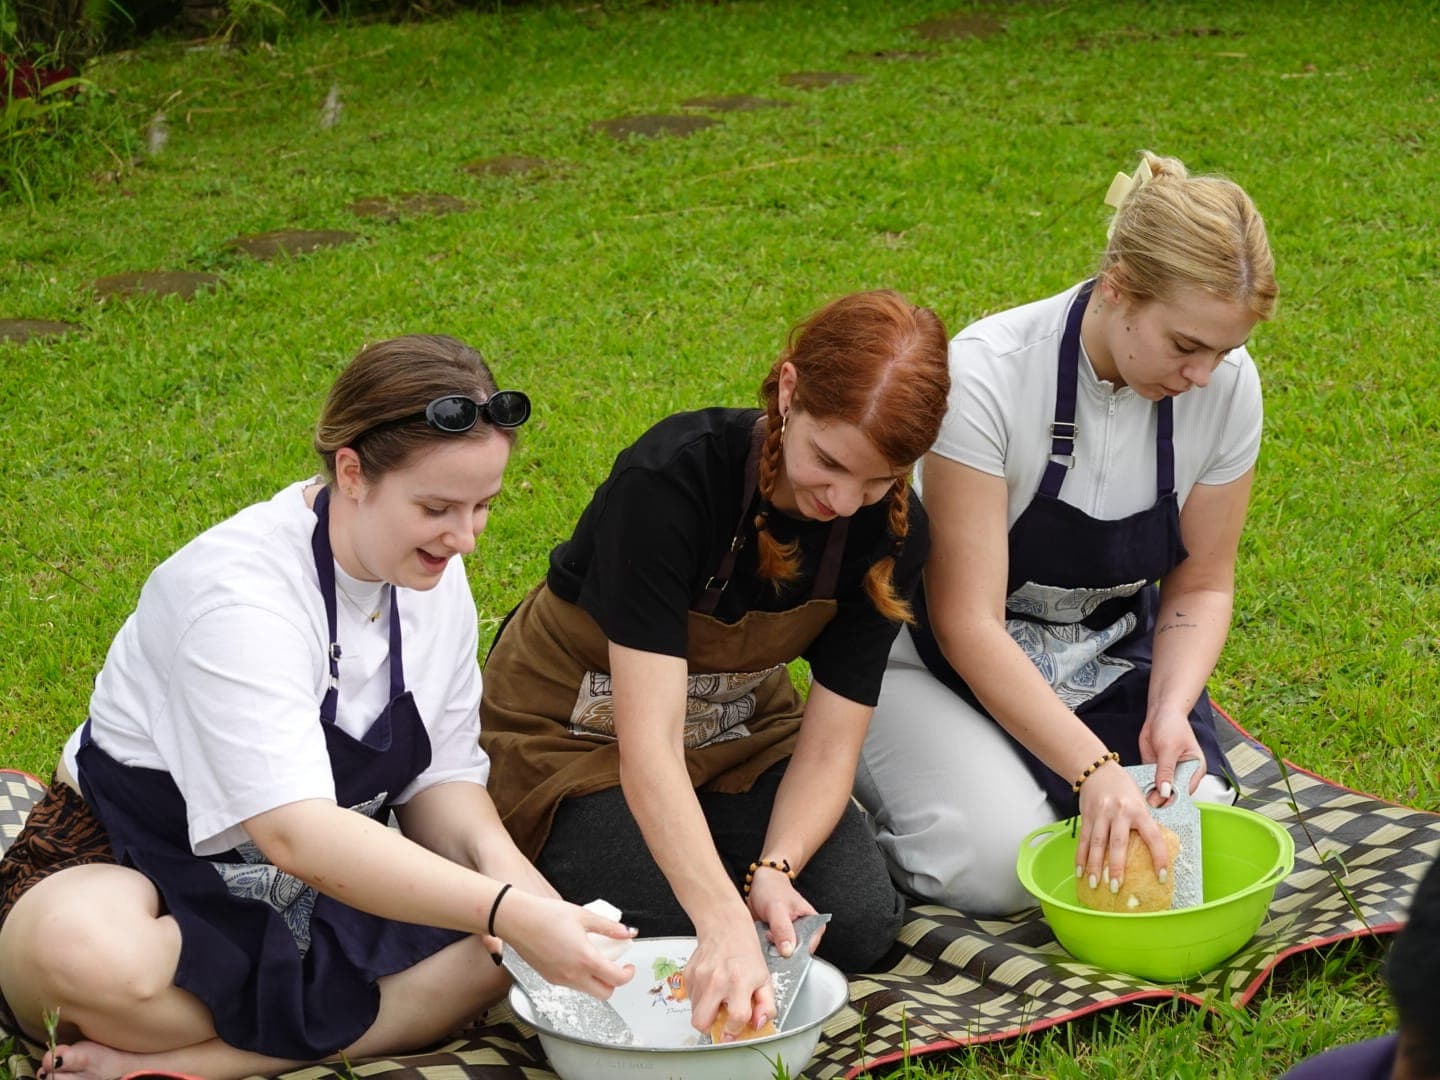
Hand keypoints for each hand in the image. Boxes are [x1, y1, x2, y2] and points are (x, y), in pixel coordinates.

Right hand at [495, 890, 635, 997]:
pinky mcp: (549, 979)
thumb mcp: (583, 915)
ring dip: (597, 981)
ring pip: (587, 991)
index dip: (628, 974)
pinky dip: (581, 977)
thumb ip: (609, 927)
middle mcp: (573, 975)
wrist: (516, 920)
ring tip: (595, 958)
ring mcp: (560, 980)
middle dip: (614, 983)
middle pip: (604, 994)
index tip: (629, 966)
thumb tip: (628, 932)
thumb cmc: (546, 915)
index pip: (616, 979)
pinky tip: (577, 958)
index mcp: (585, 959)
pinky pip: (572, 985)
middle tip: (615, 966)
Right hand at [684, 907, 773, 1039]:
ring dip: (706, 1012)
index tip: (734, 1031)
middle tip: (720, 1021)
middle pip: (701, 1022)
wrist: (725, 926)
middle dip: (710, 1028)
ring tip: (719, 998)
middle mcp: (717, 980)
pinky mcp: (688, 973)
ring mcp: (700, 977)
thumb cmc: (746, 951)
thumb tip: (758, 1024)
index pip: (735, 1018)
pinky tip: (712, 986)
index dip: (735, 1030)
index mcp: (739, 982)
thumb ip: (766, 1005)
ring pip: (694, 1012)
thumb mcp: (765, 978)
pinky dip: (700, 998)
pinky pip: (690, 998)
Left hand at [744, 865, 822, 961]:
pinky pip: (774, 951)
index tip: (780, 950)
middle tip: (769, 937)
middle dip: (780, 952)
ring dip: (772, 951)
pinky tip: (762, 938)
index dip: (794, 954)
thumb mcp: (777, 908)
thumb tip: (788, 951)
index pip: (809, 949)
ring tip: (765, 934)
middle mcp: (805, 932)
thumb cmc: (772, 890)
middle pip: (796, 955)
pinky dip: (767, 949)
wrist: (760, 882)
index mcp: (814, 924)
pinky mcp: (779, 939)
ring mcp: (792, 937)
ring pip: (784, 955)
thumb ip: (783, 929)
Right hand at [1073, 762, 1170, 894]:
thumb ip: (1144, 822)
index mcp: (1138, 810)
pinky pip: (1083, 840)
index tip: (1161, 876)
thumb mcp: (1140, 800)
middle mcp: (1119, 813)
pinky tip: (1080, 871)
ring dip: (1094, 866)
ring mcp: (1101, 815)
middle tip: (1116, 887)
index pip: (1153, 837)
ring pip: (1096, 844)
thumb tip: (1152, 849)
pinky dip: (1080, 857)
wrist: (1097, 770)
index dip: (1159, 857)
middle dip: (1116, 867)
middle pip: (1117, 843)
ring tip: (1095, 884)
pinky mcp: (1086, 816)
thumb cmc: (1123, 787)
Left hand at [1138, 707, 1204, 806]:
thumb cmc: (1172, 725)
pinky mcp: (1155, 768)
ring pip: (1159, 789)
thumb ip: (1165, 771)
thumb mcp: (1169, 748)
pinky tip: (1135, 790)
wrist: (1160, 712)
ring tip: (1140, 801)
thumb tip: (1164, 791)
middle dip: (1160, 799)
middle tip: (1148, 806)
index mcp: (1195, 769)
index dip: (1173, 799)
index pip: (1185, 790)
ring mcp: (1168, 772)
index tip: (1161, 806)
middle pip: (1172, 793)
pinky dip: (1143, 785)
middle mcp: (1183, 773)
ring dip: (1150, 794)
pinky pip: (1148, 781)